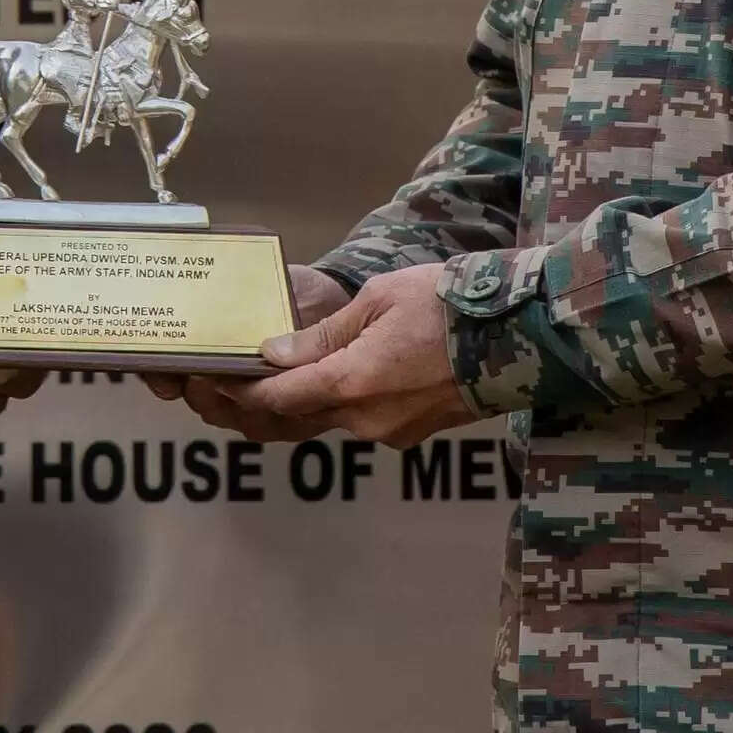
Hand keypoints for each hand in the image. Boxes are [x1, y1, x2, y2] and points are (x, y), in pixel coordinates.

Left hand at [179, 264, 475, 447]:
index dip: (241, 391)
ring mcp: (391, 431)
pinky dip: (338, 401)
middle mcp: (366, 419)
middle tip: (230, 380)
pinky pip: (361, 419)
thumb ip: (323, 335)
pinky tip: (332, 376)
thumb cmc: (448, 305)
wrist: (519, 335)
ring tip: (275, 374)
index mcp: (351, 383)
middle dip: (261, 400)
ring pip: (330, 418)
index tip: (213, 379)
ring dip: (302, 400)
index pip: (277, 398)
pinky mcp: (413, 431)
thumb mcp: (378, 300)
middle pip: (298, 415)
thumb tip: (274, 355)